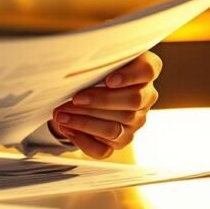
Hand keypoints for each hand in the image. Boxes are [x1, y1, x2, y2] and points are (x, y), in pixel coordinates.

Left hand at [48, 52, 162, 158]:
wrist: (82, 92)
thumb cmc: (91, 71)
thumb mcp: (95, 61)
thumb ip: (94, 60)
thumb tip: (76, 64)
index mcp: (143, 71)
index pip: (148, 69)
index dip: (130, 76)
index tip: (109, 79)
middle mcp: (145, 97)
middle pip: (133, 101)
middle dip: (100, 101)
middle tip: (75, 99)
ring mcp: (134, 122)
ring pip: (114, 127)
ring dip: (83, 122)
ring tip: (61, 114)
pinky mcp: (120, 141)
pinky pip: (103, 149)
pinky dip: (82, 140)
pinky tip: (67, 128)